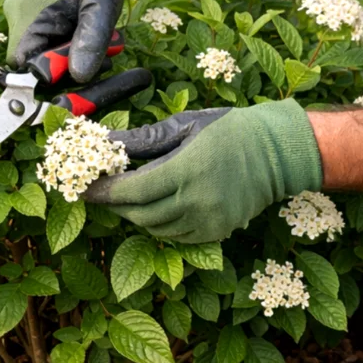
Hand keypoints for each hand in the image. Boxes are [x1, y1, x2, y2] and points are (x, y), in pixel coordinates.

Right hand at [4, 0, 149, 82]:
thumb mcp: (102, 9)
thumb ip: (91, 42)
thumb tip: (78, 77)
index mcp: (25, 12)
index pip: (24, 64)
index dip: (52, 72)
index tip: (82, 64)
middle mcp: (16, 14)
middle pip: (33, 60)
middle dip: (66, 64)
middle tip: (99, 54)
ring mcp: (21, 13)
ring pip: (41, 52)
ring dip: (70, 54)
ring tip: (98, 38)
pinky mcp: (31, 13)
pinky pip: (44, 41)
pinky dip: (67, 44)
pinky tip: (86, 31)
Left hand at [81, 100, 322, 242]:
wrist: (278, 152)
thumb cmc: (230, 130)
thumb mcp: (185, 125)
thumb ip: (143, 139)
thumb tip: (106, 142)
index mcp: (187, 170)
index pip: (131, 191)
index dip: (103, 192)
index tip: (83, 187)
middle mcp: (197, 201)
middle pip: (138, 214)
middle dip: (114, 204)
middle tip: (99, 191)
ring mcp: (209, 221)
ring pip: (154, 229)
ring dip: (135, 214)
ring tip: (126, 196)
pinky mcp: (217, 232)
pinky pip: (175, 236)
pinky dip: (159, 224)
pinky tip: (156, 206)